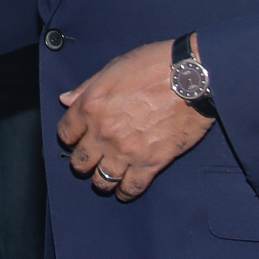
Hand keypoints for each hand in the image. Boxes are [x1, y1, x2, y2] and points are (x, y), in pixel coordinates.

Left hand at [57, 38, 213, 201]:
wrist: (192, 78)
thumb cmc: (154, 65)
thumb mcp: (114, 67)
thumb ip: (87, 87)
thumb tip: (66, 100)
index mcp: (92, 106)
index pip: (66, 133)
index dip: (70, 137)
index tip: (77, 138)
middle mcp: (104, 132)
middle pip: (80, 162)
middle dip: (82, 161)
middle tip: (91, 159)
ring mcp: (126, 150)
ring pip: (101, 181)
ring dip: (101, 180)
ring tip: (106, 176)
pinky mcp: (150, 162)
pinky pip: (130, 188)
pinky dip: (125, 192)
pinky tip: (124, 190)